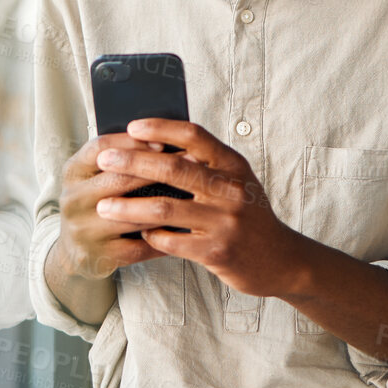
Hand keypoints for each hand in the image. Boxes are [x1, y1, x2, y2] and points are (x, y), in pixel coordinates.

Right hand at [56, 130, 174, 279]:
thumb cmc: (95, 202)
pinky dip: (164, 239)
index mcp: (73, 172)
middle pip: (118, 179)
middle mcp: (72, 199)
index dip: (131, 143)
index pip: (100, 148)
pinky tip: (184, 231)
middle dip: (157, 170)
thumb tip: (164, 141)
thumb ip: (119, 160)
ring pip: (133, 215)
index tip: (162, 142)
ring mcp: (83, 229)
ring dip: (166, 206)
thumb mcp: (95, 177)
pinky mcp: (98, 255)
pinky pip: (139, 246)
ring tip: (192, 196)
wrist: (75, 250)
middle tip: (189, 165)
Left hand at [93, 118, 314, 298]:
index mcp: (234, 166)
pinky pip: (171, 241)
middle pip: (173, 168)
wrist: (282, 260)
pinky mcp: (216, 252)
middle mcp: (231, 190)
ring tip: (104, 206)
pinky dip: (149, 236)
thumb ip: (206, 164)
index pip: (194, 135)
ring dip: (128, 206)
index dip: (160, 128)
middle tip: (105, 160)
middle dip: (132, 162)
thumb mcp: (237, 181)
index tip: (132, 127)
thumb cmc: (249, 215)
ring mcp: (225, 222)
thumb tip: (156, 145)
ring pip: (165, 208)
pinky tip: (138, 233)